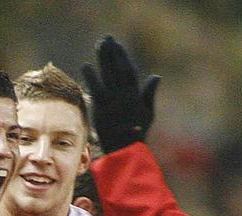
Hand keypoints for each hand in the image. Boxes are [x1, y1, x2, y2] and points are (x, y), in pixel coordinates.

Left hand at [81, 35, 160, 153]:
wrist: (127, 151)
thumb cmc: (137, 135)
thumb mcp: (148, 114)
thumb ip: (149, 94)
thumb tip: (156, 76)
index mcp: (136, 95)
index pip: (129, 71)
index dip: (122, 57)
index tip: (117, 45)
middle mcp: (126, 96)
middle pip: (118, 69)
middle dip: (111, 53)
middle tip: (105, 38)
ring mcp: (114, 102)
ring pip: (109, 75)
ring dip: (103, 59)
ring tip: (98, 45)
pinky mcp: (103, 110)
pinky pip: (96, 89)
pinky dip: (91, 77)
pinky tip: (85, 65)